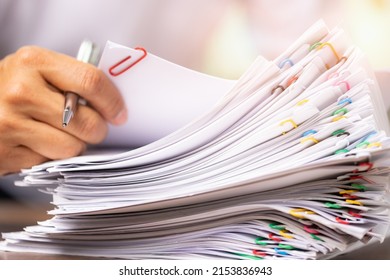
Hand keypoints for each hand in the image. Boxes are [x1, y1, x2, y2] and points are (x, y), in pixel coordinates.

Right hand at [0, 46, 126, 174]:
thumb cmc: (12, 89)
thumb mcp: (37, 71)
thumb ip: (72, 81)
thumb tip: (114, 103)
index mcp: (34, 62)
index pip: (90, 81)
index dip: (112, 101)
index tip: (120, 114)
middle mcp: (21, 90)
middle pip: (87, 121)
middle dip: (97, 130)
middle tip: (92, 129)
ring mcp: (9, 123)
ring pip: (71, 147)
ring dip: (73, 146)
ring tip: (57, 135)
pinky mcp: (5, 152)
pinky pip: (49, 162)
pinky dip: (49, 157)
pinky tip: (35, 144)